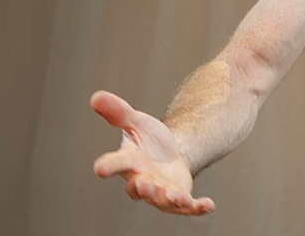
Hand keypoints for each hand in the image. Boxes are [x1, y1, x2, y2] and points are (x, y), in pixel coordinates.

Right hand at [91, 90, 216, 214]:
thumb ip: (119, 112)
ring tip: (178, 196)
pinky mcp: (179, 198)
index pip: (116, 163)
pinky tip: (208, 205)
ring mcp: (160, 193)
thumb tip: (96, 96)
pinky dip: (197, 208)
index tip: (99, 168)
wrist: (170, 154)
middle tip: (144, 185)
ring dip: (169, 199)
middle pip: (139, 188)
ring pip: (162, 200)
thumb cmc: (148, 140)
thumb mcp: (137, 122)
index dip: (108, 166)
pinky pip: (188, 207)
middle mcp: (142, 181)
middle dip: (142, 188)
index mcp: (129, 162)